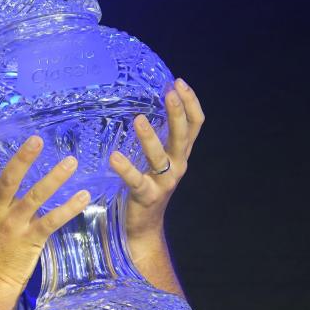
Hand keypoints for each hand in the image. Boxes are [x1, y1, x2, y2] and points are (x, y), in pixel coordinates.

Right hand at [0, 133, 90, 300]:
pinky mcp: (30, 240)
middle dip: (23, 159)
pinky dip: (69, 208)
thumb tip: (2, 178)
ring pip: (35, 197)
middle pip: (9, 180)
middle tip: (37, 140)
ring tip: (71, 162)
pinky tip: (83, 196)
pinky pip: (52, 220)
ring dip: (54, 178)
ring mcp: (13, 226)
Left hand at [109, 77, 205, 238]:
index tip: (178, 82)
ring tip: (138, 119)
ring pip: (161, 156)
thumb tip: (145, 104)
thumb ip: (158, 138)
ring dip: (150, 137)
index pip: (195, 124)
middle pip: (183, 135)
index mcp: (181, 154)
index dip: (190, 102)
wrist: (143, 227)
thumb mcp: (157, 159)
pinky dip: (125, 168)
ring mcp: (164, 182)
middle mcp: (177, 166)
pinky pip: (136, 180)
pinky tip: (114, 157)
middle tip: (169, 92)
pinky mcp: (146, 195)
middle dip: (177, 113)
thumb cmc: (147, 186)